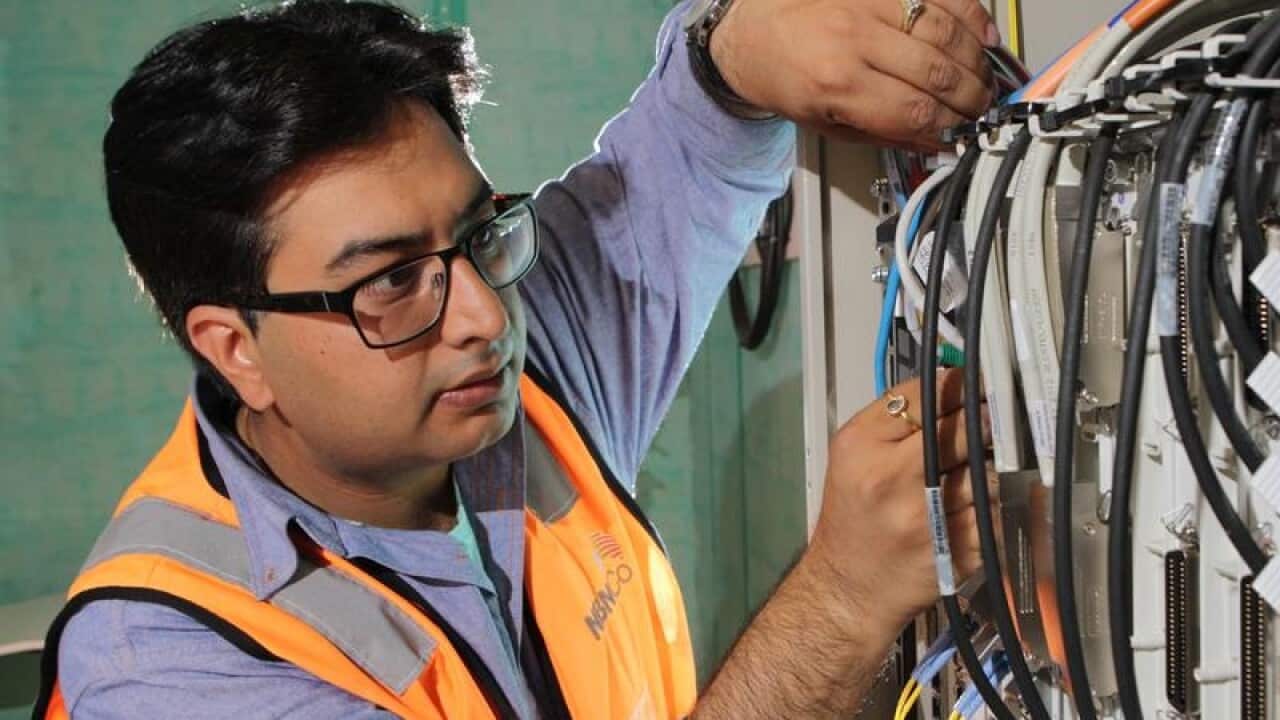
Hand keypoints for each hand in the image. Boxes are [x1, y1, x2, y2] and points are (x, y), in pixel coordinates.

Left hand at [711, 0, 998, 150]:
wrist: (750, 30)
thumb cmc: (783, 75)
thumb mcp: (823, 123)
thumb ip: (881, 133)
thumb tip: (933, 141)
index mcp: (835, 84)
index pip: (912, 111)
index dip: (947, 127)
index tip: (961, 133)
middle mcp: (853, 39)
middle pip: (936, 73)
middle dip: (968, 98)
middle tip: (980, 108)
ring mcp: (867, 3)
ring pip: (945, 31)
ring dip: (974, 60)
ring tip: (982, 79)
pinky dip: (969, 15)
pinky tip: (981, 36)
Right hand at [806, 368, 993, 630]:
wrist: (847, 589)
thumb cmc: (852, 516)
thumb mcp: (853, 457)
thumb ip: (895, 420)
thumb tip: (956, 384)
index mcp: (862, 446)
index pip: (925, 395)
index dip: (959, 387)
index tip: (975, 387)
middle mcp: (892, 477)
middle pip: (962, 428)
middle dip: (982, 423)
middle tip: (988, 424)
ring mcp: (928, 516)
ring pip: (987, 470)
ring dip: (990, 468)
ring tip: (977, 473)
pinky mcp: (957, 548)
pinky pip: (996, 510)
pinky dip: (995, 505)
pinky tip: (978, 507)